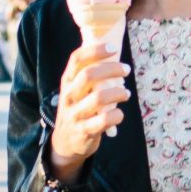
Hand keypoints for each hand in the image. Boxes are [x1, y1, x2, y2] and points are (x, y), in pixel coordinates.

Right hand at [46, 40, 130, 180]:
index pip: (76, 60)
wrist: (64, 143)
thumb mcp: (75, 91)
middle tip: (126, 69)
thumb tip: (112, 54)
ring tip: (126, 93)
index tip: (113, 48)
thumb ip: (88, 75)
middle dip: (112, 69)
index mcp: (67, 82)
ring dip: (118, 93)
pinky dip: (117, 115)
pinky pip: (104, 120)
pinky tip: (119, 114)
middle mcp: (69, 96)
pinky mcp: (84, 131)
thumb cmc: (77, 110)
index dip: (95, 51)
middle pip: (89, 75)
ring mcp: (75, 114)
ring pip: (98, 98)